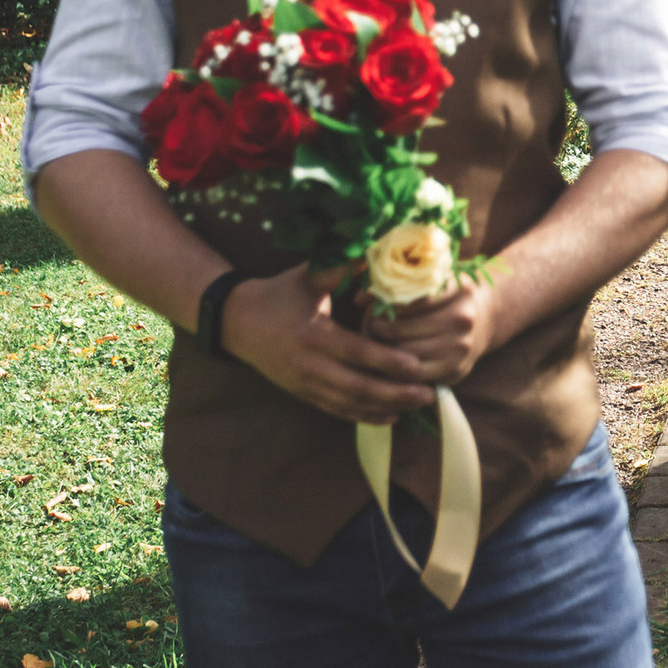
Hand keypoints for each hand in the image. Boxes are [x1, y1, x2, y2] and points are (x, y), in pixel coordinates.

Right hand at [221, 266, 434, 424]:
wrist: (237, 322)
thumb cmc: (278, 294)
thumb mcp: (307, 278)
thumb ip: (341, 268)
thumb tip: (375, 251)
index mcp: (314, 335)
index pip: (357, 353)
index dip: (387, 361)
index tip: (416, 365)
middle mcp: (310, 366)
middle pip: (358, 387)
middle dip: (396, 392)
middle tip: (429, 393)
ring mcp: (306, 384)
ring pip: (351, 404)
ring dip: (386, 407)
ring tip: (418, 404)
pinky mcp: (304, 394)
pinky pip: (338, 411)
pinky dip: (366, 417)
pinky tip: (392, 417)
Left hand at [368, 276, 497, 386]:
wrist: (485, 319)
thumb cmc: (448, 295)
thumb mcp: (432, 279)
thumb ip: (397, 283)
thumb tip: (358, 299)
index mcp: (458, 290)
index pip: (410, 298)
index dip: (385, 302)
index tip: (375, 304)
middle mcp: (462, 319)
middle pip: (402, 329)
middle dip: (378, 329)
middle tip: (369, 326)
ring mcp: (461, 348)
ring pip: (404, 355)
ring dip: (383, 351)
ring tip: (376, 342)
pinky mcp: (455, 371)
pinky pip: (414, 377)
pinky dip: (397, 371)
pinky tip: (390, 361)